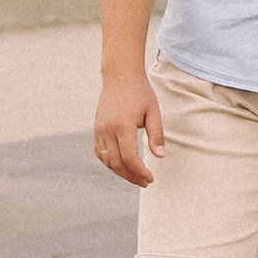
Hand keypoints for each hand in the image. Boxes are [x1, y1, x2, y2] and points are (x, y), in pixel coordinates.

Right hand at [94, 72, 162, 186]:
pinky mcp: (96, 130)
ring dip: (120, 172)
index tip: (150, 178)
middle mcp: (107, 130)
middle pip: (117, 163)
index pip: (129, 157)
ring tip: (136, 176)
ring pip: (107, 161)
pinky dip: (110, 163)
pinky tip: (122, 165)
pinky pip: (100, 153)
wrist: (120, 76)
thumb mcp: (153, 112)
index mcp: (122, 126)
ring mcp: (99, 130)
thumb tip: (160, 156)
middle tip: (145, 182)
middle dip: (131, 176)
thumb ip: (156, 135)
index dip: (140, 172)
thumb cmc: (140, 92)